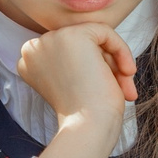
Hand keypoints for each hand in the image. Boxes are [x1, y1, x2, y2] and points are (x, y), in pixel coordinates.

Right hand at [17, 22, 137, 120]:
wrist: (88, 126)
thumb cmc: (86, 112)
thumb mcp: (74, 81)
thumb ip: (77, 59)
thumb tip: (99, 46)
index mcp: (29, 62)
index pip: (67, 52)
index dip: (91, 68)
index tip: (105, 88)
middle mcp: (33, 48)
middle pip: (80, 44)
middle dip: (106, 65)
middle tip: (124, 89)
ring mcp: (50, 39)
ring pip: (94, 39)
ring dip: (115, 63)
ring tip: (126, 87)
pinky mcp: (72, 34)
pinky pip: (105, 31)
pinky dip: (121, 50)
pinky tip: (128, 72)